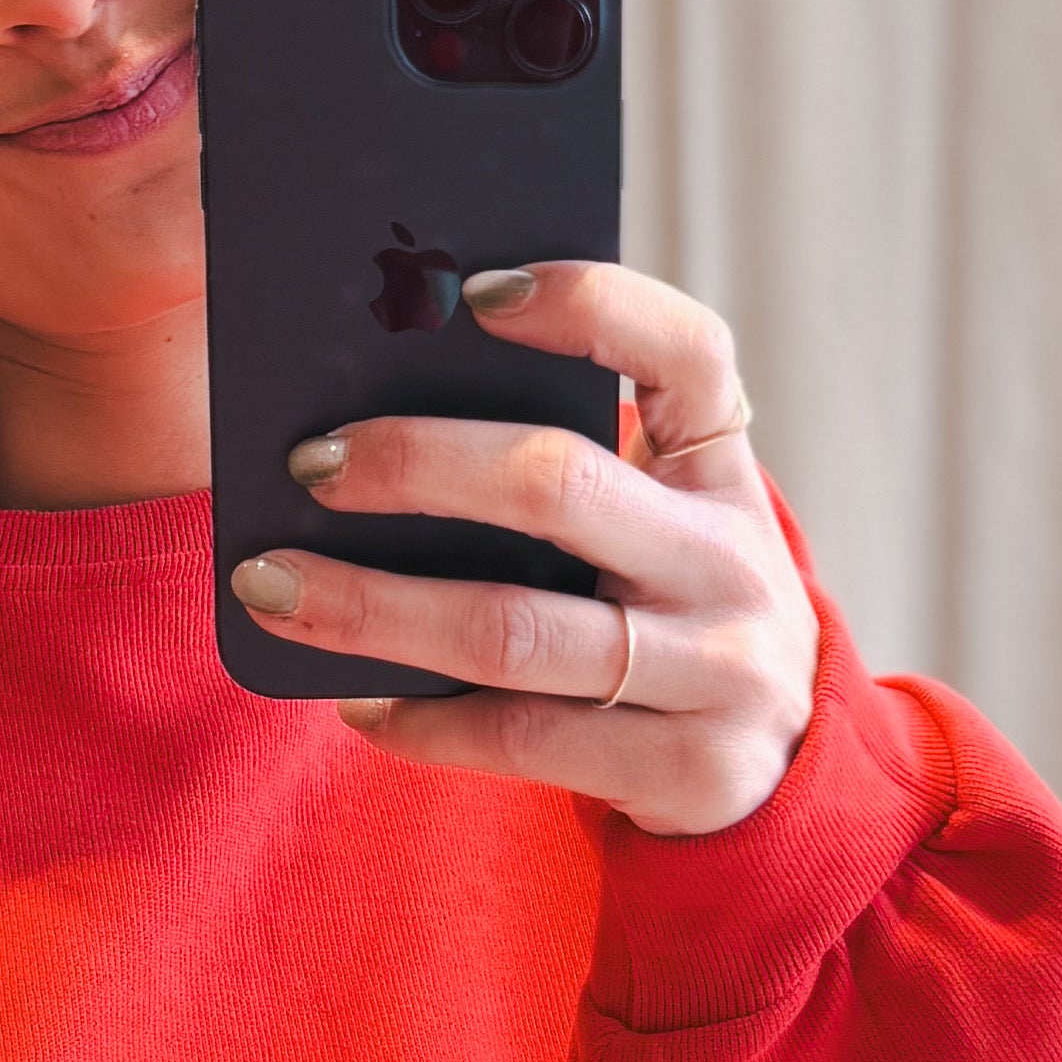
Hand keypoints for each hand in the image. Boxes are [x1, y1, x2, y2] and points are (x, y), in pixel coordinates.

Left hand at [226, 263, 813, 836]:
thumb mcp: (662, 526)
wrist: (787, 771)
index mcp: (720, 471)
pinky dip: (418, 718)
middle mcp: (731, 561)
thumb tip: (372, 420)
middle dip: (412, 466)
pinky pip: (517, 738)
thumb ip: (567, 471)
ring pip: (512, 630)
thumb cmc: (673, 614)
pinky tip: (357, 698)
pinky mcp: (683, 771)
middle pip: (557, 486)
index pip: (684, 351)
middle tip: (310, 464)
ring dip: (372, 607)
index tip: (475, 290)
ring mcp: (716, 672)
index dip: (590, 304)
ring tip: (275, 588)